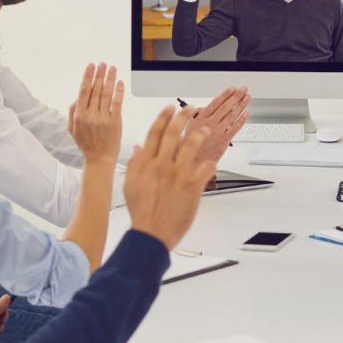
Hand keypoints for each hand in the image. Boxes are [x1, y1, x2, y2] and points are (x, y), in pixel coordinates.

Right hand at [67, 63, 123, 165]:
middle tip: (103, 64)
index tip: (90, 66)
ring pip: (106, 94)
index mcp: (79, 116)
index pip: (83, 91)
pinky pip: (117, 103)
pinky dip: (118, 92)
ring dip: (109, 79)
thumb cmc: (86, 144)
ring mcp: (103, 118)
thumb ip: (73, 112)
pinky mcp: (115, 122)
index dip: (87, 77)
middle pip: (95, 90)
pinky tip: (119, 82)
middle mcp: (91, 115)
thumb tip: (76, 98)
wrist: (99, 159)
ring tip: (112, 68)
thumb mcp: (72, 130)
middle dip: (99, 74)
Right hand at [124, 106, 216, 248]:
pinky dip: (210, 163)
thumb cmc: (142, 213)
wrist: (151, 233)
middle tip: (190, 109)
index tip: (169, 108)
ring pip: (191, 144)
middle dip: (183, 116)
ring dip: (200, 133)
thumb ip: (135, 164)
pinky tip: (212, 162)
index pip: (154, 131)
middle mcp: (161, 165)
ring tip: (205, 129)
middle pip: (173, 132)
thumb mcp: (130, 185)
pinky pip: (205, 168)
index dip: (163, 116)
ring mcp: (177, 175)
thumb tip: (138, 148)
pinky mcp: (191, 186)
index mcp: (146, 163)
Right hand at [188, 86, 249, 163]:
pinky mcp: (224, 141)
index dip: (225, 95)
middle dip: (236, 97)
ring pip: (231, 116)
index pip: (215, 103)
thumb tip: (202, 108)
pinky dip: (241, 121)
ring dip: (241, 106)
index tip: (232, 88)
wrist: (192, 162)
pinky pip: (234, 129)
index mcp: (201, 119)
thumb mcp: (189, 128)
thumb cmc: (191, 146)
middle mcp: (210, 124)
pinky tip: (246, 114)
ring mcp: (217, 132)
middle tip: (243, 90)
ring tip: (246, 98)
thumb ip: (196, 116)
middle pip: (225, 107)